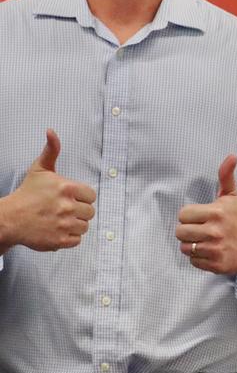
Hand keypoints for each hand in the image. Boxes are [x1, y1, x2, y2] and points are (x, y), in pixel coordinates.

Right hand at [0, 130, 95, 250]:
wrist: (9, 219)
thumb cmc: (26, 194)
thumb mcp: (40, 169)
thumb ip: (51, 150)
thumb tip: (51, 131)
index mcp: (67, 188)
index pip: (91, 195)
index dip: (83, 197)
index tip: (72, 198)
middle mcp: (67, 206)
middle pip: (90, 212)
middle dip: (80, 211)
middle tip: (65, 210)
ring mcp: (64, 225)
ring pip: (84, 226)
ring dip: (76, 224)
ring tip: (61, 220)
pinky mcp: (59, 241)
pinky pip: (77, 240)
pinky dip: (70, 238)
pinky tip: (59, 230)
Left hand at [176, 155, 236, 273]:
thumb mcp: (233, 196)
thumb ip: (226, 175)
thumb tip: (232, 156)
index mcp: (217, 212)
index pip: (183, 215)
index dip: (189, 216)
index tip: (199, 217)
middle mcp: (215, 231)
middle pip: (180, 232)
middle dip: (188, 231)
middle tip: (200, 229)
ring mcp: (216, 249)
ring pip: (185, 248)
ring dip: (192, 245)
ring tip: (205, 240)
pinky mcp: (217, 265)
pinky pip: (193, 262)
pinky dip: (199, 258)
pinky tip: (210, 251)